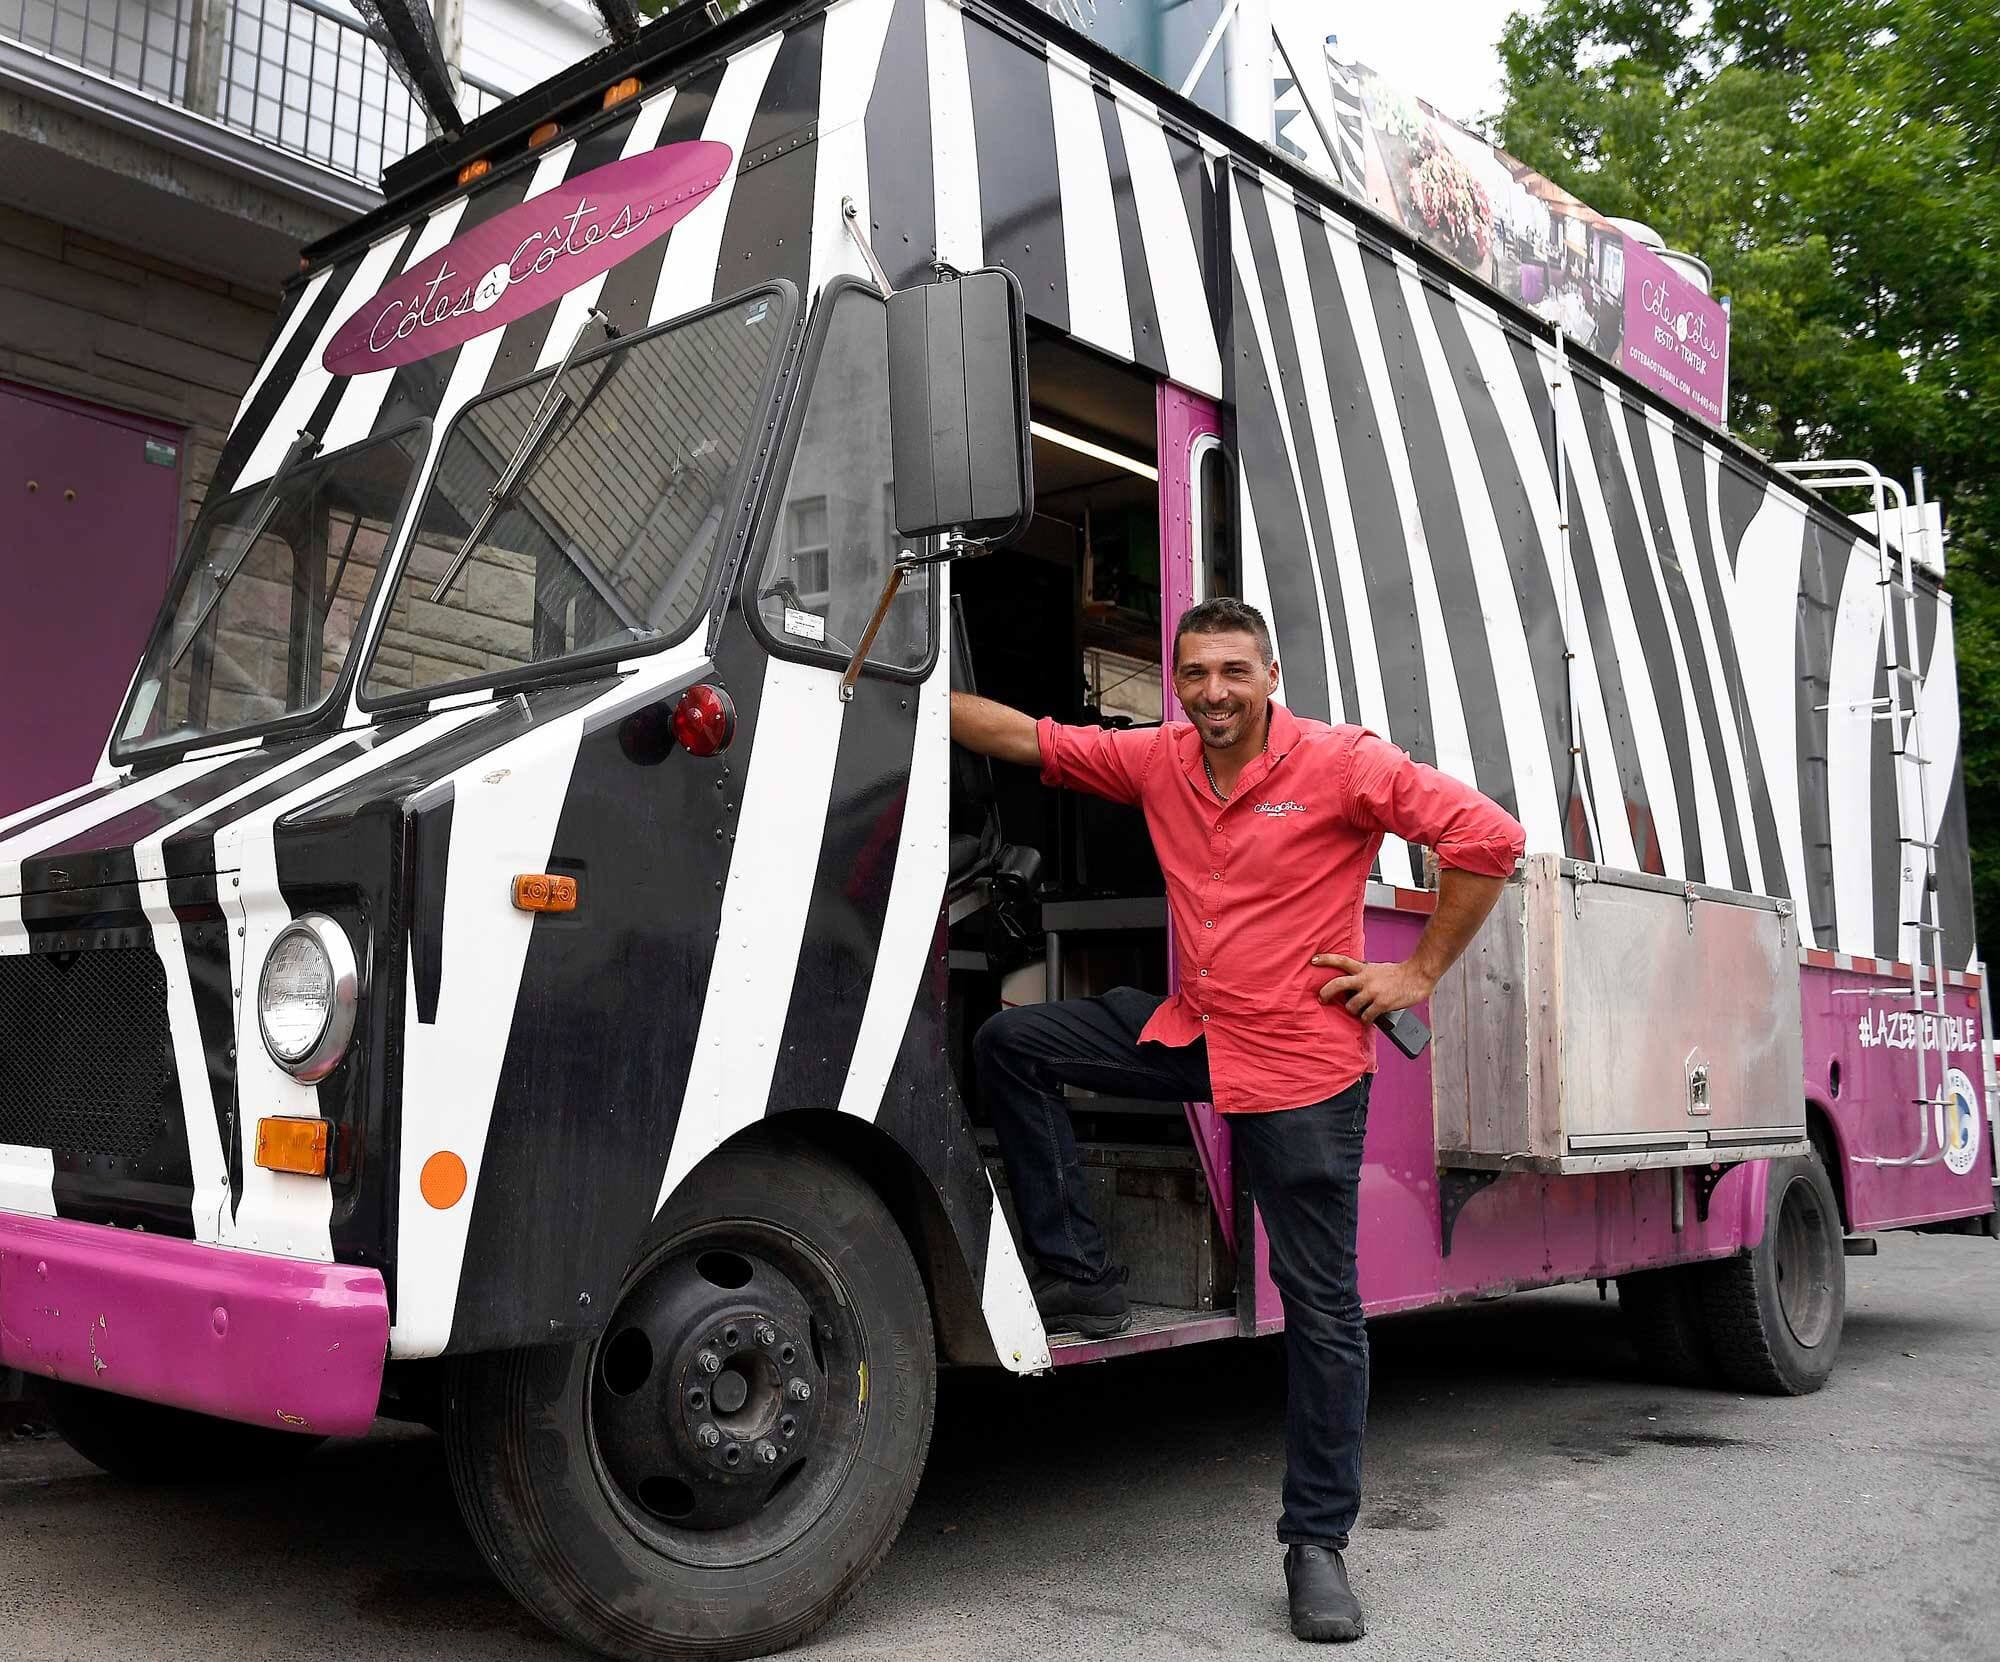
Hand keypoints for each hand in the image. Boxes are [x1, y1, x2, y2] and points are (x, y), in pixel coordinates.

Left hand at [1311, 954, 1434, 1023]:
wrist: (1418, 976)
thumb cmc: (1399, 974)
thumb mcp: (1377, 969)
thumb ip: (1364, 975)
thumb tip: (1353, 986)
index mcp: (1364, 968)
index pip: (1341, 961)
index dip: (1326, 959)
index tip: (1313, 960)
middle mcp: (1365, 979)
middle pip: (1338, 984)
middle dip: (1326, 993)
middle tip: (1322, 999)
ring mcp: (1373, 992)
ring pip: (1351, 1006)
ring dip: (1352, 1011)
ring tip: (1358, 1012)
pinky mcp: (1381, 1004)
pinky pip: (1366, 1017)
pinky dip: (1365, 1020)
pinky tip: (1368, 1020)